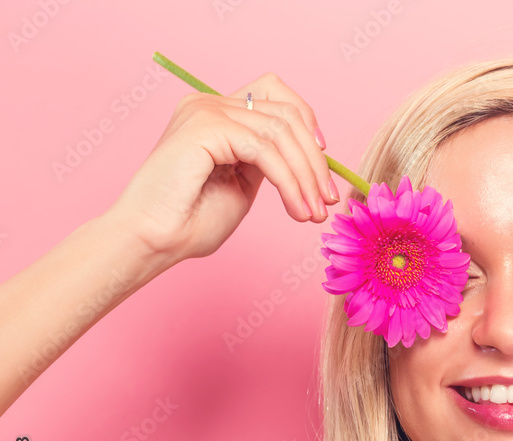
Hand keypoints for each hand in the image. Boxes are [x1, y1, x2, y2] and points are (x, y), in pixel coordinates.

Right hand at [104, 72, 339, 262]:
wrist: (153, 241)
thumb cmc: (190, 222)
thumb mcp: (242, 184)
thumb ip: (268, 161)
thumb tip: (310, 155)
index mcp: (217, 114)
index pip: (276, 95)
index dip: (308, 123)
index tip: (324, 166)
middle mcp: (210, 104)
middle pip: (286, 112)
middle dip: (315, 160)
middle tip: (327, 200)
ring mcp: (206, 110)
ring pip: (281, 132)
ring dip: (306, 177)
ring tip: (313, 213)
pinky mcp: (205, 126)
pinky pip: (265, 150)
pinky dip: (289, 182)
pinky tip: (296, 209)